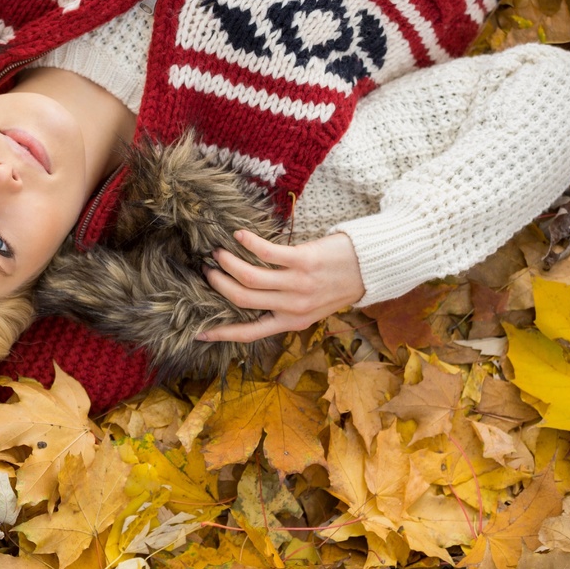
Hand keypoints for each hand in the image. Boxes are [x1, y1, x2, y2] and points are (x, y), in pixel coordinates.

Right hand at [197, 230, 365, 342]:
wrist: (371, 268)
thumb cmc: (339, 285)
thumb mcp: (312, 308)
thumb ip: (284, 309)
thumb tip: (250, 303)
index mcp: (292, 322)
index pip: (250, 333)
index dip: (221, 333)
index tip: (198, 332)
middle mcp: (293, 306)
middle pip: (242, 299)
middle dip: (219, 285)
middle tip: (208, 270)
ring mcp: (298, 284)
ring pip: (249, 276)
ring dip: (228, 262)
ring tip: (218, 251)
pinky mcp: (303, 261)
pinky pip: (267, 252)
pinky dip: (248, 243)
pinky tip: (239, 235)